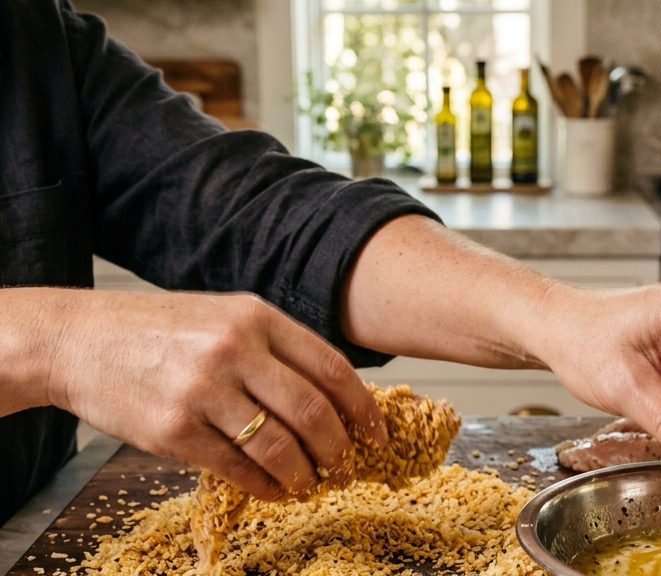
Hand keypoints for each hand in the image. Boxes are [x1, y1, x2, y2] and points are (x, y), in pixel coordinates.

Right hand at [38, 289, 385, 498]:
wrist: (80, 340)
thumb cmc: (163, 330)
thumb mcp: (226, 315)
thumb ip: (278, 347)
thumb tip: (336, 395)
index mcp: (256, 317)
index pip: (331, 368)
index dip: (362, 408)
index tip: (377, 435)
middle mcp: (233, 349)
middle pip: (312, 412)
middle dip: (339, 449)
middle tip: (346, 467)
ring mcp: (202, 390)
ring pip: (278, 447)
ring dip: (304, 475)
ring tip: (310, 483)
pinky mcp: (173, 430)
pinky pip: (236, 469)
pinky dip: (265, 486)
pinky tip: (274, 489)